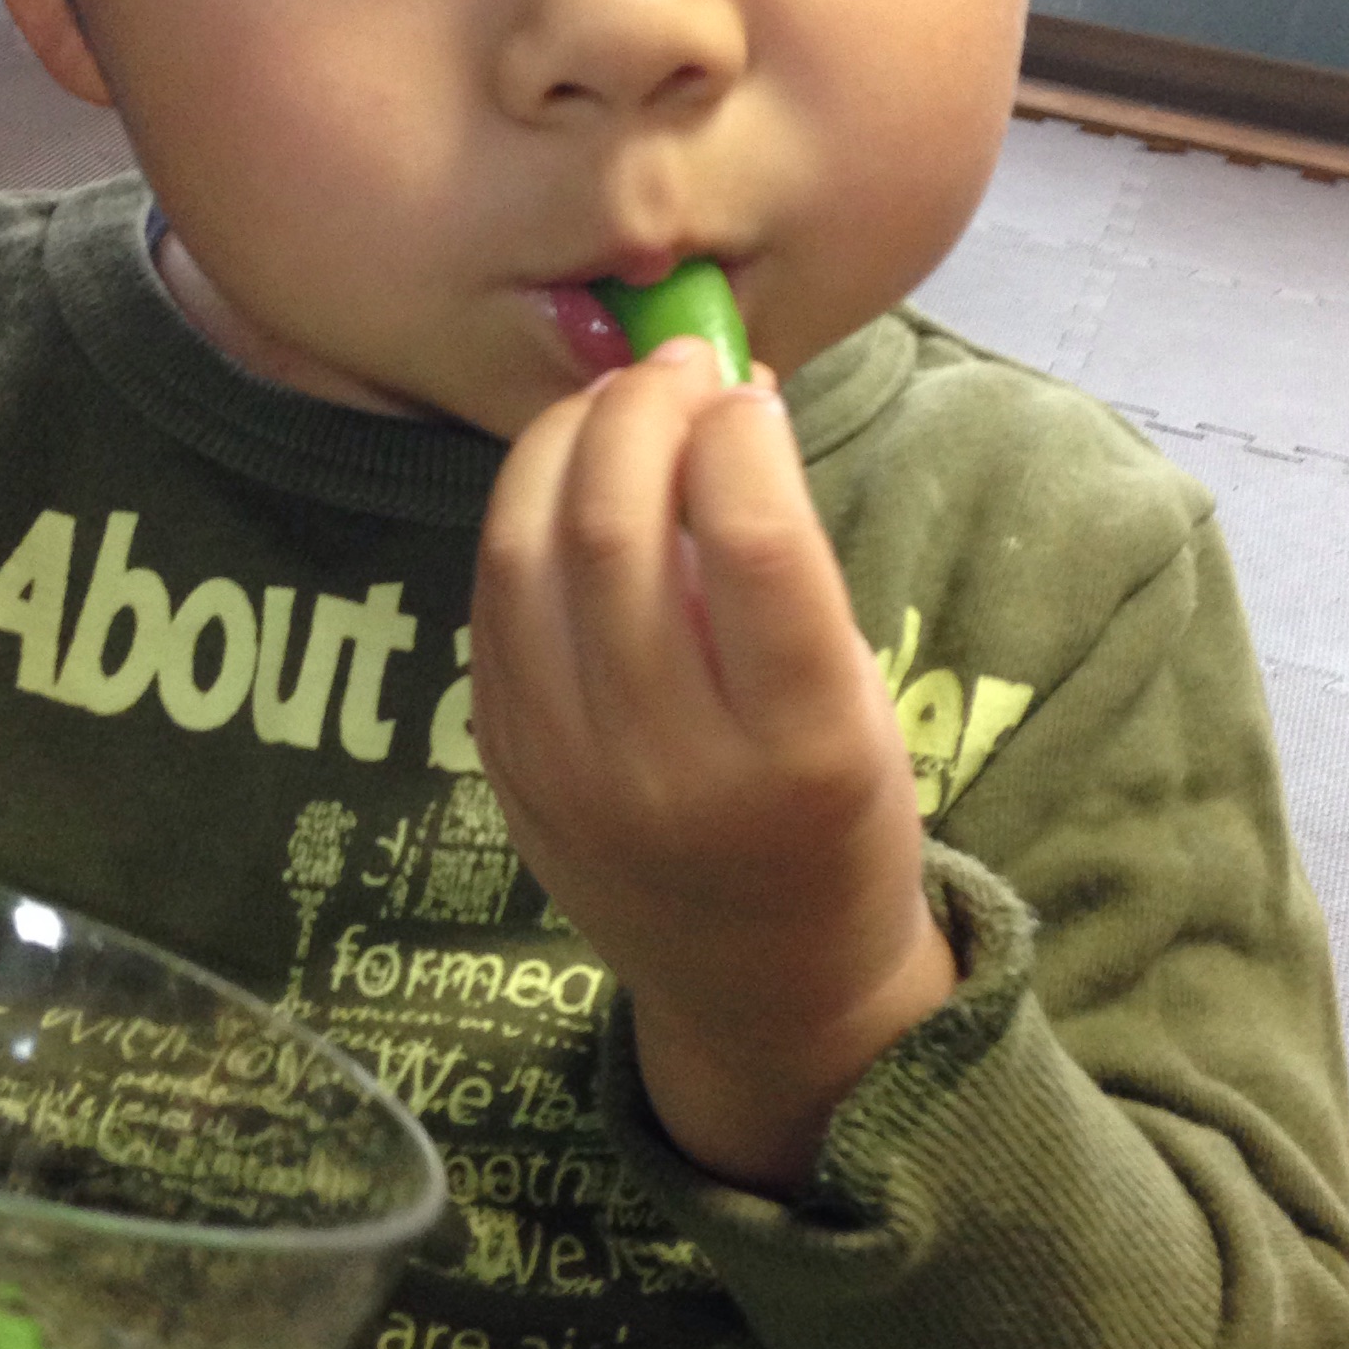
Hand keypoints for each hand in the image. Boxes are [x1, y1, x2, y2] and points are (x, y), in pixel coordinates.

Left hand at [471, 341, 956, 1194]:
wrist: (761, 984)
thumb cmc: (836, 818)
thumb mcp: (857, 704)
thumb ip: (782, 576)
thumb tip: (714, 404)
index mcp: (797, 749)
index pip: (749, 541)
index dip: (738, 431)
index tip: (751, 391)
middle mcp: (670, 764)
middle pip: (614, 529)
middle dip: (640, 410)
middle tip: (677, 363)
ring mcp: (568, 771)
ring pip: (526, 552)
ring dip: (567, 442)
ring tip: (618, 400)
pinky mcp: (504, 766)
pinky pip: (491, 603)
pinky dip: (523, 513)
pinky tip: (568, 476)